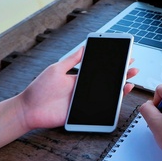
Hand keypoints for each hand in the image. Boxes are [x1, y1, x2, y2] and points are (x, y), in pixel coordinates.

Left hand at [19, 48, 137, 130]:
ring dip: (120, 89)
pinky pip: (101, 109)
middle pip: (108, 82)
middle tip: (133, 68)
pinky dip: (112, 104)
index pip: (101, 70)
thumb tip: (84, 47)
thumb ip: (71, 60)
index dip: (113, 65)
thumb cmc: (38, 89)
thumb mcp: (55, 69)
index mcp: (79, 78)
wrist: (28, 110)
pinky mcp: (83, 113)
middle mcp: (84, 89)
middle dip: (122, 75)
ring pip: (107, 95)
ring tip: (130, 82)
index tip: (125, 57)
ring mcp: (84, 101)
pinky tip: (119, 96)